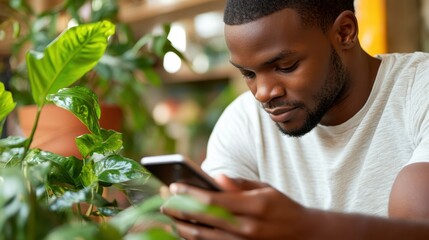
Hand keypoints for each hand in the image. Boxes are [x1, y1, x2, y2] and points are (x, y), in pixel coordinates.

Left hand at [161, 175, 316, 239]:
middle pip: (205, 219)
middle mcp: (248, 228)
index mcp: (255, 206)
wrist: (303, 234)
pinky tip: (185, 232)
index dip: (191, 193)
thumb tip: (217, 176)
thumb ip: (239, 184)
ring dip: (183, 228)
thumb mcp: (265, 188)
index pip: (215, 200)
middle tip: (164, 203)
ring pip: (205, 237)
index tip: (174, 186)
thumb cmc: (282, 206)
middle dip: (181, 211)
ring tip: (169, 219)